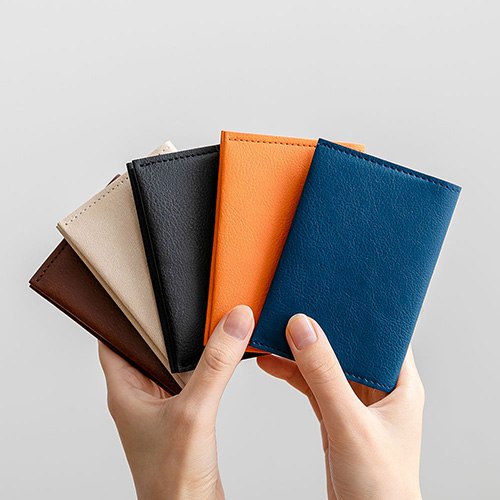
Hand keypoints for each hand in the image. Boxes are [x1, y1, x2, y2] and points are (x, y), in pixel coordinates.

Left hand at [99, 305, 254, 499]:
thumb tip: (235, 321)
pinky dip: (203, 365)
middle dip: (166, 324)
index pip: (114, 339)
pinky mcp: (182, 416)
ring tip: (207, 318)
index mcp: (125, 390)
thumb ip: (216, 364)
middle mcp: (139, 395)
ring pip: (170, 363)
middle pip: (147, 347)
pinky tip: (219, 354)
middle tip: (185, 297)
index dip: (123, 313)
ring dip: (187, 345)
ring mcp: (161, 406)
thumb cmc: (172, 480)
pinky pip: (189, 380)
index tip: (141, 290)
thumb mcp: (194, 411)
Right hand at [258, 314, 423, 499]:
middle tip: (294, 309)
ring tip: (273, 335)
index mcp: (400, 384)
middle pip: (347, 346)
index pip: (383, 335)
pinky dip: (293, 374)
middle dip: (321, 329)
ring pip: (325, 365)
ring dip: (300, 352)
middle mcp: (379, 389)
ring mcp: (356, 402)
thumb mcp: (351, 423)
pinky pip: (312, 385)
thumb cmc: (382, 486)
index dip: (359, 313)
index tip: (331, 294)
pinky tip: (273, 363)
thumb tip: (304, 329)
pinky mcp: (336, 416)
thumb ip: (325, 376)